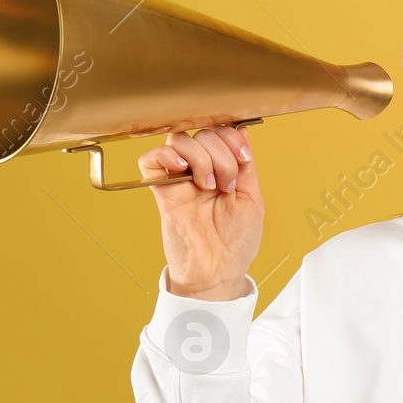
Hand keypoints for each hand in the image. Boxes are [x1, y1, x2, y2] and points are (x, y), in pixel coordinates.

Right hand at [138, 124, 261, 300]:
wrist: (218, 272)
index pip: (220, 132)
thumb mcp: (251, 198)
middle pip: (203, 133)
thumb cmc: (235, 243)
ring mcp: (180, 179)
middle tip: (227, 184)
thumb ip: (245, 164)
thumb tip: (242, 130)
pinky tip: (182, 169)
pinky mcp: (161, 191)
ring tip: (208, 185)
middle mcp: (200, 170)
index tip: (243, 159)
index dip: (232, 138)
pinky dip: (165, 155)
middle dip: (222, 154)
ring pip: (180, 139)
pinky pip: (150, 160)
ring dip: (200, 157)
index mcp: (222, 169)